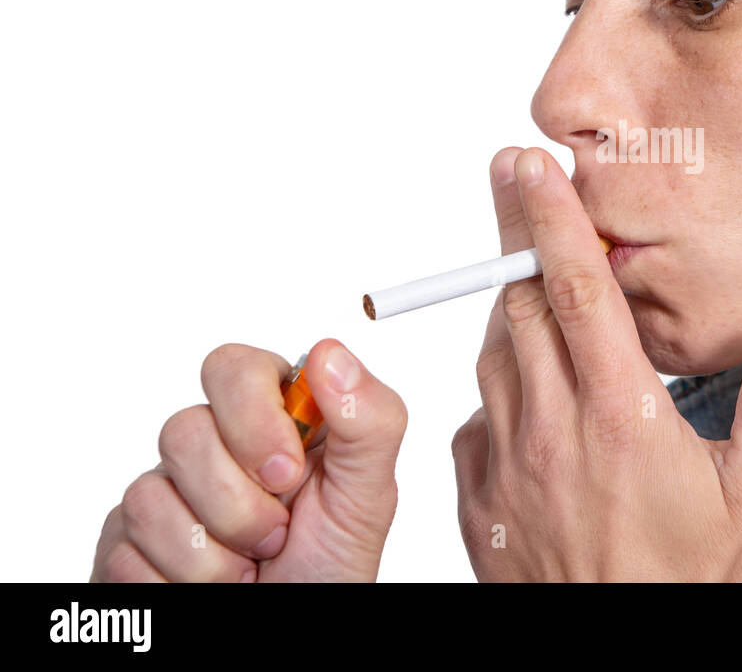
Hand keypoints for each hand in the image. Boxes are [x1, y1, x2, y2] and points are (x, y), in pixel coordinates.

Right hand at [92, 339, 406, 581]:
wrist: (290, 635)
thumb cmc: (332, 566)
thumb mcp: (369, 495)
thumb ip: (369, 420)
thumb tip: (333, 354)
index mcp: (276, 419)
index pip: (234, 368)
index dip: (252, 418)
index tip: (286, 473)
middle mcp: (215, 446)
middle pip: (182, 430)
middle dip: (237, 503)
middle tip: (277, 536)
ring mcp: (166, 491)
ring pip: (149, 496)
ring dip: (212, 554)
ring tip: (250, 568)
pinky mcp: (126, 541)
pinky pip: (125, 548)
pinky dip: (179, 582)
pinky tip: (213, 585)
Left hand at [451, 146, 741, 580]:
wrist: (618, 659)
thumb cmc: (688, 582)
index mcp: (620, 412)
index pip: (576, 288)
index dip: (552, 217)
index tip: (530, 164)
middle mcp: (551, 426)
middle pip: (520, 303)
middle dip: (516, 234)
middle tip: (515, 182)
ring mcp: (506, 461)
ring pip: (493, 351)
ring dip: (509, 306)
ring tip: (533, 283)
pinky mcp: (479, 495)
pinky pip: (475, 414)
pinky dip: (497, 383)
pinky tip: (528, 389)